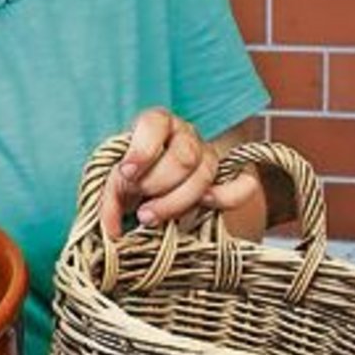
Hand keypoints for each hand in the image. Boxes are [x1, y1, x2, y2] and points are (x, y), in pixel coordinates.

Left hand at [99, 106, 243, 235]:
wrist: (153, 190)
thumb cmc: (134, 179)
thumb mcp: (116, 183)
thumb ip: (111, 199)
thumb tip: (111, 230)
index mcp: (157, 124)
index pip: (155, 123)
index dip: (142, 150)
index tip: (127, 173)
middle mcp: (186, 135)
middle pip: (183, 155)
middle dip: (157, 184)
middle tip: (138, 205)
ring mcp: (209, 155)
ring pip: (206, 173)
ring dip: (177, 201)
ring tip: (150, 217)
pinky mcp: (228, 178)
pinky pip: (243, 184)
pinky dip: (227, 197)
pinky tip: (204, 206)